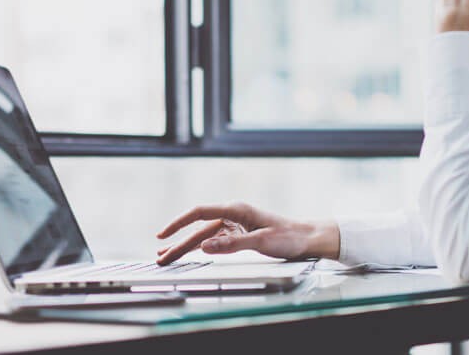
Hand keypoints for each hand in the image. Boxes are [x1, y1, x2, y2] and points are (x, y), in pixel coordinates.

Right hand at [155, 202, 339, 264]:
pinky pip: (214, 241)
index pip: (199, 213)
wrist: (307, 238)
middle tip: (161, 258)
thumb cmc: (289, 236)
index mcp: (236, 210)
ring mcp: (235, 225)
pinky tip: (189, 253)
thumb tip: (204, 246)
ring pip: (204, 237)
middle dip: (178, 243)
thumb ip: (231, 245)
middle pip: (198, 228)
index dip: (178, 223)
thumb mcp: (261, 242)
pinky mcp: (239, 235)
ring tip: (167, 258)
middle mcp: (232, 215)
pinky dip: (200, 249)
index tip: (162, 235)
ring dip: (186, 247)